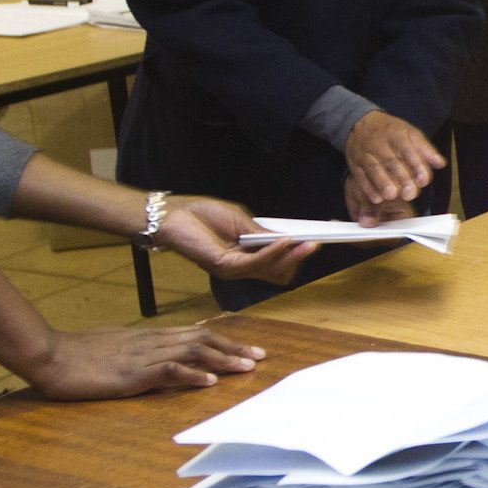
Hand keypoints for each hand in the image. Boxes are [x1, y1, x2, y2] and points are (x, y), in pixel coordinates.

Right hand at [19, 324, 267, 398]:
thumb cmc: (78, 353)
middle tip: (260, 358)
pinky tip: (208, 381)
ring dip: (222, 359)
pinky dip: (191, 374)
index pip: (195, 334)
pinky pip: (167, 370)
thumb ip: (141, 350)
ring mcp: (142, 356)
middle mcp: (151, 342)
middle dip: (234, 349)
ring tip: (246, 368)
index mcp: (149, 336)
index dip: (224, 341)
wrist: (50, 354)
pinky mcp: (131, 373)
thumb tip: (161, 356)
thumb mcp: (116, 347)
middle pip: (201, 339)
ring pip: (191, 351)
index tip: (248, 350)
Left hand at [154, 193, 314, 283]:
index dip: (295, 256)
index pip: (275, 265)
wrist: (173, 215)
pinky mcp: (226, 266)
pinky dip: (274, 251)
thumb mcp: (239, 220)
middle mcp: (240, 267)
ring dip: (292, 256)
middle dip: (298, 259)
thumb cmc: (201, 214)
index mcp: (245, 256)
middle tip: (315, 244)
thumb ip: (261, 233)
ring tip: (307, 243)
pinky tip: (285, 241)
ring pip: (271, 270)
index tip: (313, 242)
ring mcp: (233, 269)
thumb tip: (288, 238)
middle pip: (277, 272)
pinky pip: (257, 262)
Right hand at [344, 110, 444, 222]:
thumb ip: (425, 150)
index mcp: (396, 134)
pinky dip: (368, 188)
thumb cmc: (390, 132)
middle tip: (410, 193)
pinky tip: (376, 199)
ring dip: (382, 183)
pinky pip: (360, 177)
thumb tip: (441, 163)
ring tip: (392, 196)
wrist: (360, 124)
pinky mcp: (355, 165)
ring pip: (374, 169)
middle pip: (391, 161)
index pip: (407, 149)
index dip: (416, 165)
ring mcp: (366, 154)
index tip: (424, 180)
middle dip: (401, 178)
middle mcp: (380, 144)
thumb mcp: (410, 133)